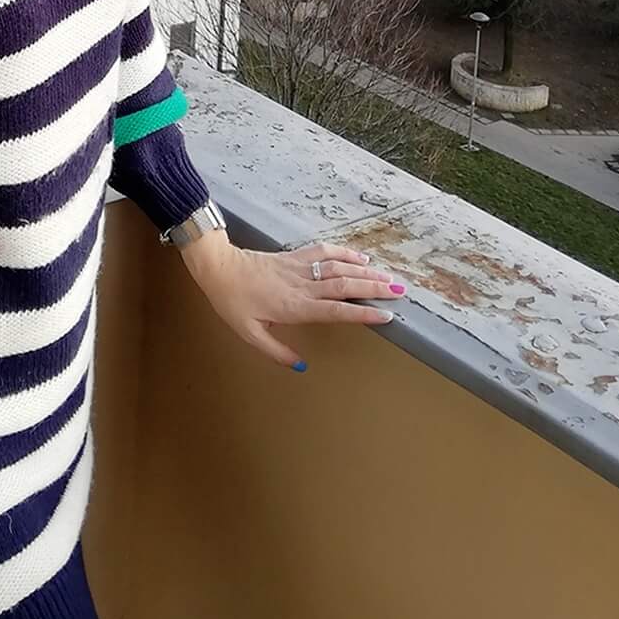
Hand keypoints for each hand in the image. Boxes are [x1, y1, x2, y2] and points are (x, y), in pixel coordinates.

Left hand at [186, 237, 402, 369]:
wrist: (218, 267)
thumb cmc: (232, 302)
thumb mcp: (249, 333)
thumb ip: (276, 351)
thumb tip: (301, 366)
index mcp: (294, 306)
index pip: (335, 310)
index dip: (362, 313)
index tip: (386, 316)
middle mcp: (302, 285)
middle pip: (344, 286)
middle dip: (374, 288)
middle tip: (400, 292)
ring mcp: (300, 267)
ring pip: (338, 267)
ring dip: (365, 271)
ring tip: (389, 277)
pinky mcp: (294, 256)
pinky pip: (324, 251)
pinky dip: (344, 252)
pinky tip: (360, 256)